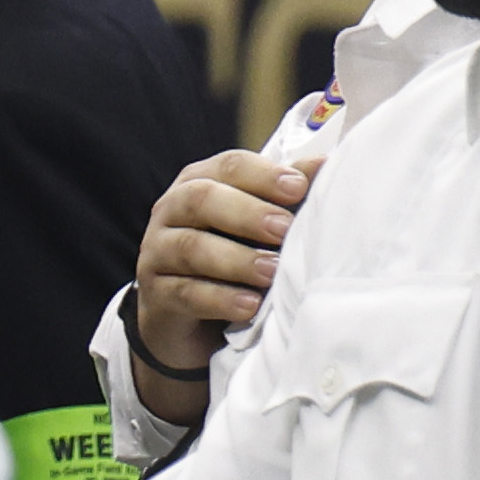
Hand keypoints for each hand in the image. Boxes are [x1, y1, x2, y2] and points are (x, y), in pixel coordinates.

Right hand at [134, 148, 307, 383]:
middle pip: (201, 199)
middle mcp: (171, 211)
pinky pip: (184, 293)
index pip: (229, 166)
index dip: (263, 175)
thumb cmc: (234, 253)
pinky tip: (249, 305)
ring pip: (190, 248)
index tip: (299, 189)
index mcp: (200, 182)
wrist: (191, 315)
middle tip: (284, 230)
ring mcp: (156, 252)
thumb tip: (324, 164)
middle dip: (247, 213)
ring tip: (272, 272)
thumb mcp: (261, 221)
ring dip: (236, 259)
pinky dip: (219, 299)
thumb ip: (287, 194)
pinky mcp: (155, 294)